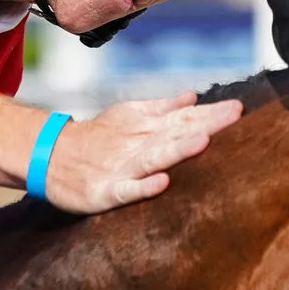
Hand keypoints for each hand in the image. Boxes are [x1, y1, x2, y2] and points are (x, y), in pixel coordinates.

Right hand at [43, 90, 242, 213]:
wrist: (49, 156)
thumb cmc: (96, 138)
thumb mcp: (127, 116)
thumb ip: (162, 108)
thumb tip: (193, 97)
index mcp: (144, 127)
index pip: (183, 118)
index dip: (210, 114)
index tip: (238, 108)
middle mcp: (136, 144)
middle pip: (175, 133)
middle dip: (205, 125)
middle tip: (233, 116)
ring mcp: (121, 168)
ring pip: (153, 158)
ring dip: (178, 150)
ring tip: (203, 141)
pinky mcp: (105, 192)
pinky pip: (127, 190)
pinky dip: (143, 187)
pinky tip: (162, 183)